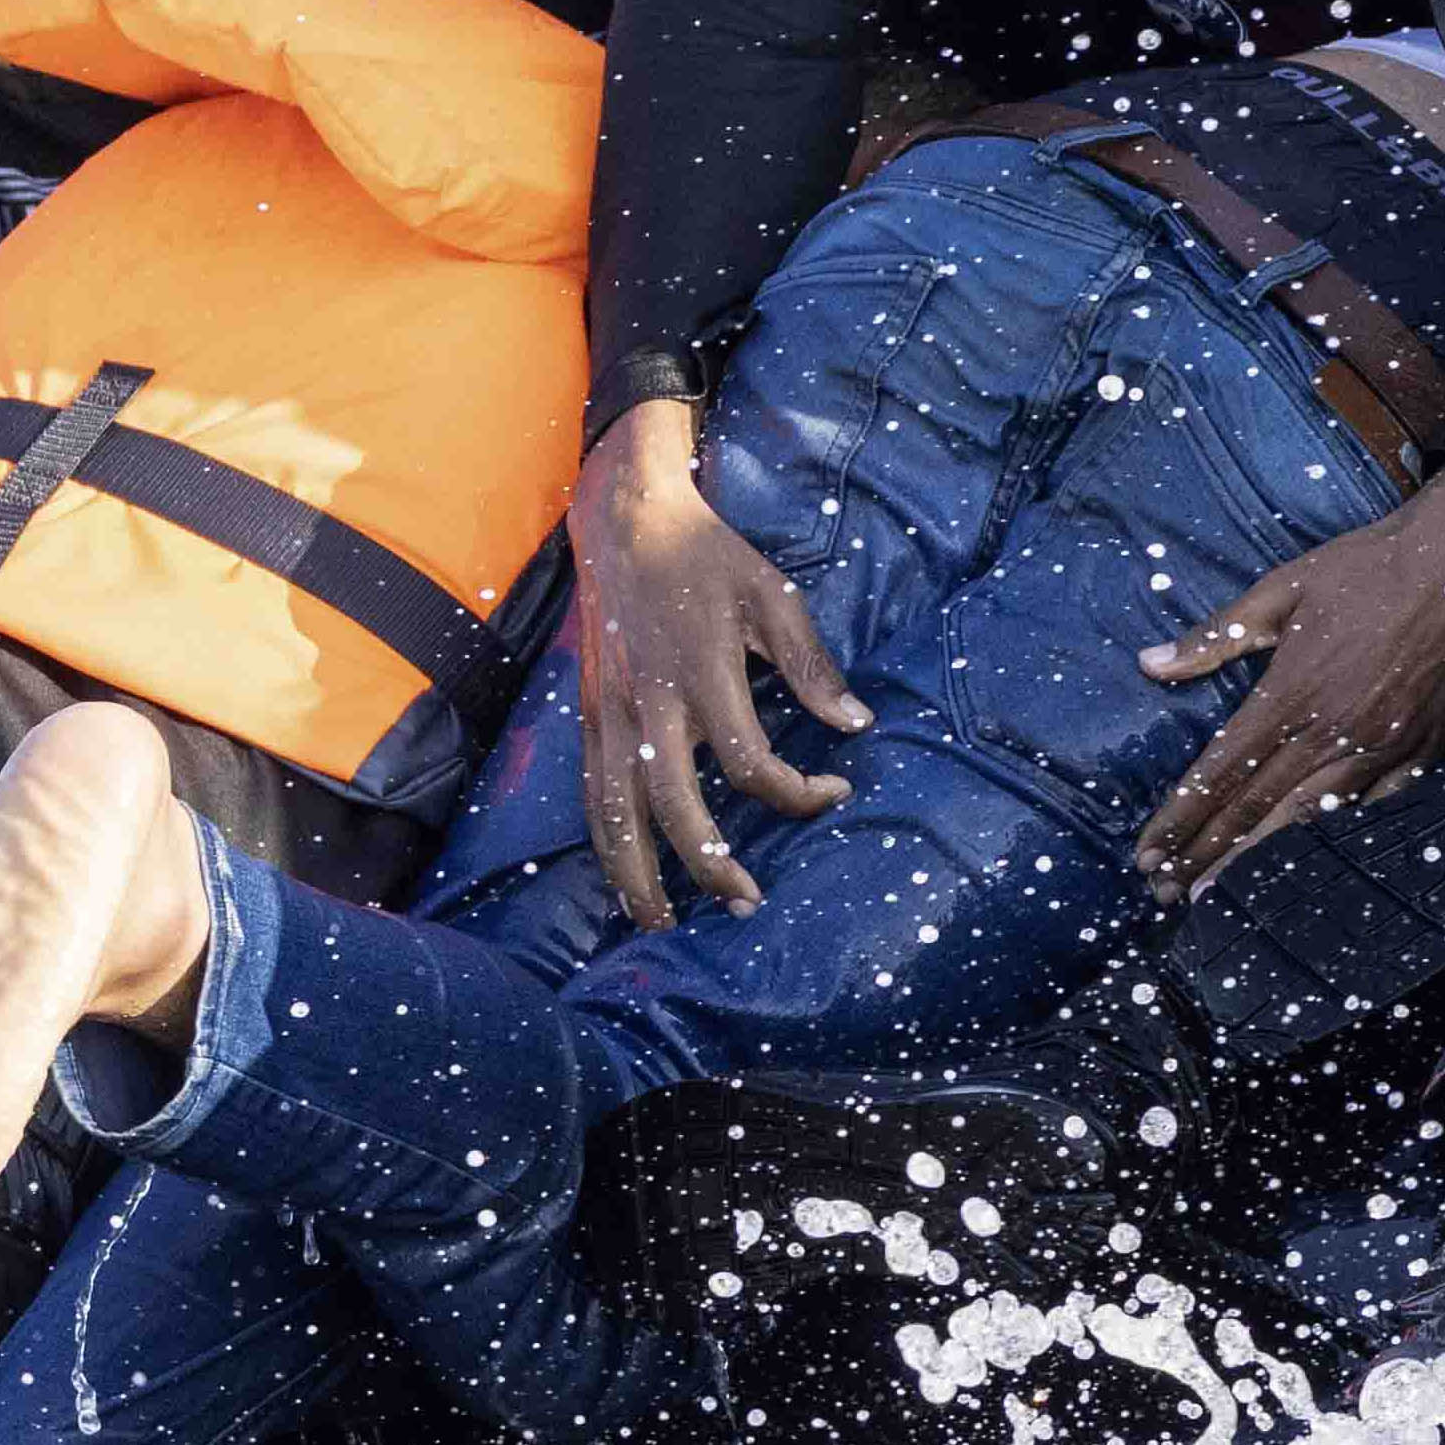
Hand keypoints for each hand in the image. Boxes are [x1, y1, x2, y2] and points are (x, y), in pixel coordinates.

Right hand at [573, 399, 859, 919]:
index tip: (833, 790)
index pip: (749, 762)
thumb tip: (857, 724)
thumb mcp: (774, 596)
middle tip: (745, 904)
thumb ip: (812, 665)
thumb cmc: (708, 556)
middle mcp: (651, 703)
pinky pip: (591, 793)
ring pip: (614, 814)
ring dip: (637, 874)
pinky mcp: (588, 715)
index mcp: (704, 673)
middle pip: (673, 807)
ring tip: (662, 923)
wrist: (624, 521)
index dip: (796, 792)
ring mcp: (610, 713)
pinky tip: (623, 873)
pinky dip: (605, 842)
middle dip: (707, 865)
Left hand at [1133, 466, 1444, 891]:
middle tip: (1168, 892)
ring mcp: (1383, 746)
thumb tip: (1149, 665)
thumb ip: (1215, 637)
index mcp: (1292, 694)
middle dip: (1206, 856)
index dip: (1179, 820)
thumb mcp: (1282, 589)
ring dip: (1259, 853)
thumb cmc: (1370, 566)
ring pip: (1309, 816)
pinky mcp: (1423, 748)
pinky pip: (1370, 801)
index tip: (1146, 856)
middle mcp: (1335, 732)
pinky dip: (1333, 823)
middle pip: (1256, 810)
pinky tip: (1308, 838)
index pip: (1220, 775)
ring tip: (1221, 886)